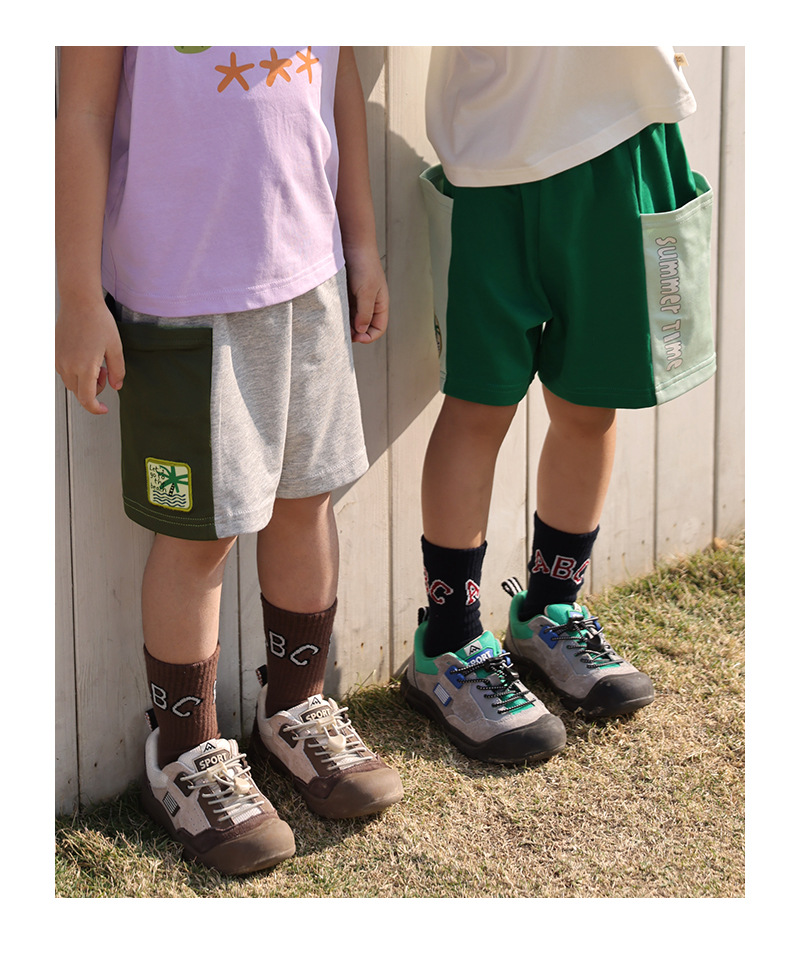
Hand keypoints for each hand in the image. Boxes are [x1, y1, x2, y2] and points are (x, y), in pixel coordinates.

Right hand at [55, 298, 124, 414]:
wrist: (79, 302)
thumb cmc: (98, 322)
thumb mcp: (115, 348)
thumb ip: (117, 371)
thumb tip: (116, 386)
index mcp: (84, 367)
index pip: (87, 399)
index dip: (95, 408)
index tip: (103, 409)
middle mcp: (67, 365)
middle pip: (79, 392)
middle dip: (94, 388)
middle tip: (104, 370)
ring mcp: (58, 359)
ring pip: (71, 382)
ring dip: (84, 379)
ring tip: (95, 360)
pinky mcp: (54, 352)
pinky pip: (64, 371)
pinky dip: (75, 371)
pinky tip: (85, 355)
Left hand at [345, 249, 388, 343]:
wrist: (352, 244)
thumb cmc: (364, 266)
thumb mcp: (366, 292)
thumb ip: (365, 313)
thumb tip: (361, 331)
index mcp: (380, 304)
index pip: (378, 328)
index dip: (368, 336)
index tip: (355, 337)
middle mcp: (370, 303)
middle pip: (365, 326)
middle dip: (355, 333)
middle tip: (343, 333)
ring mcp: (358, 298)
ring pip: (353, 319)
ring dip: (346, 324)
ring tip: (336, 325)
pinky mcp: (347, 293)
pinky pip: (344, 309)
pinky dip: (340, 314)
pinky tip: (333, 315)